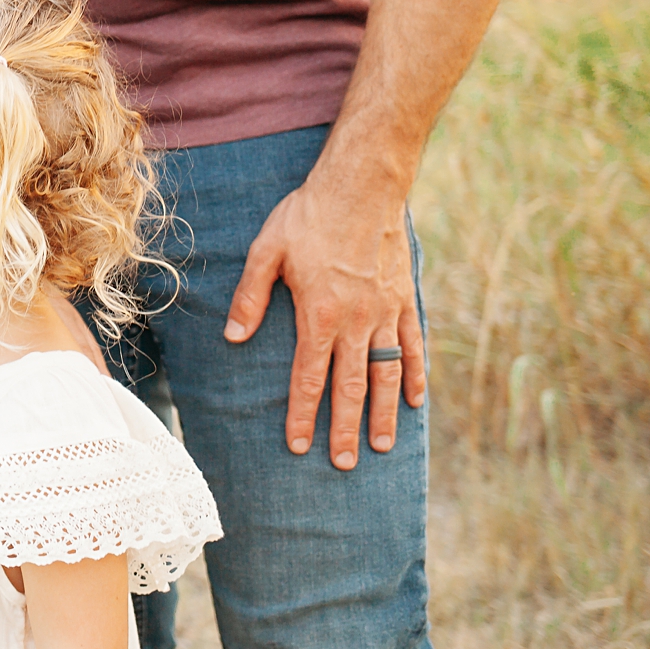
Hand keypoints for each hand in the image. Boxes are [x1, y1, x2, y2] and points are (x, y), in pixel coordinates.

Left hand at [225, 177, 424, 470]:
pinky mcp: (405, 300)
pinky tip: (416, 401)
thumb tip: (233, 337)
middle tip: (342, 464)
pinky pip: (414, 346)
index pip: (309, 378)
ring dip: (384, 414)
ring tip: (381, 446)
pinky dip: (415, 376)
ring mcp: (386, 312)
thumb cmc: (308, 215)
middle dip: (344, 429)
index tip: (299, 446)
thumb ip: (250, 296)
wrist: (363, 184)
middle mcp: (357, 321)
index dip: (304, 415)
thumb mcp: (266, 250)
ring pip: (387, 375)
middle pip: (350, 387)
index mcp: (319, 313)